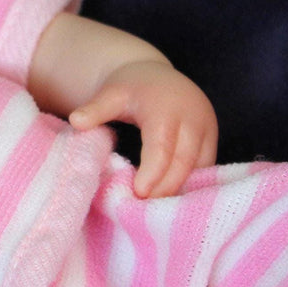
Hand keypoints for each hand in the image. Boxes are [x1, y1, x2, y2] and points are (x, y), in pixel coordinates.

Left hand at [69, 59, 217, 197]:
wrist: (155, 76)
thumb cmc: (129, 88)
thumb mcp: (110, 94)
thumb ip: (94, 109)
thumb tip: (76, 121)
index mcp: (167, 108)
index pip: (162, 146)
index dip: (153, 172)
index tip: (139, 193)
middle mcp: (193, 117)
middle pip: (184, 161)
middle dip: (166, 187)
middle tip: (144, 209)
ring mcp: (207, 128)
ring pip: (199, 167)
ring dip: (180, 188)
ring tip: (155, 209)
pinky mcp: (211, 138)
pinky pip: (205, 166)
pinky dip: (189, 183)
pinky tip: (169, 198)